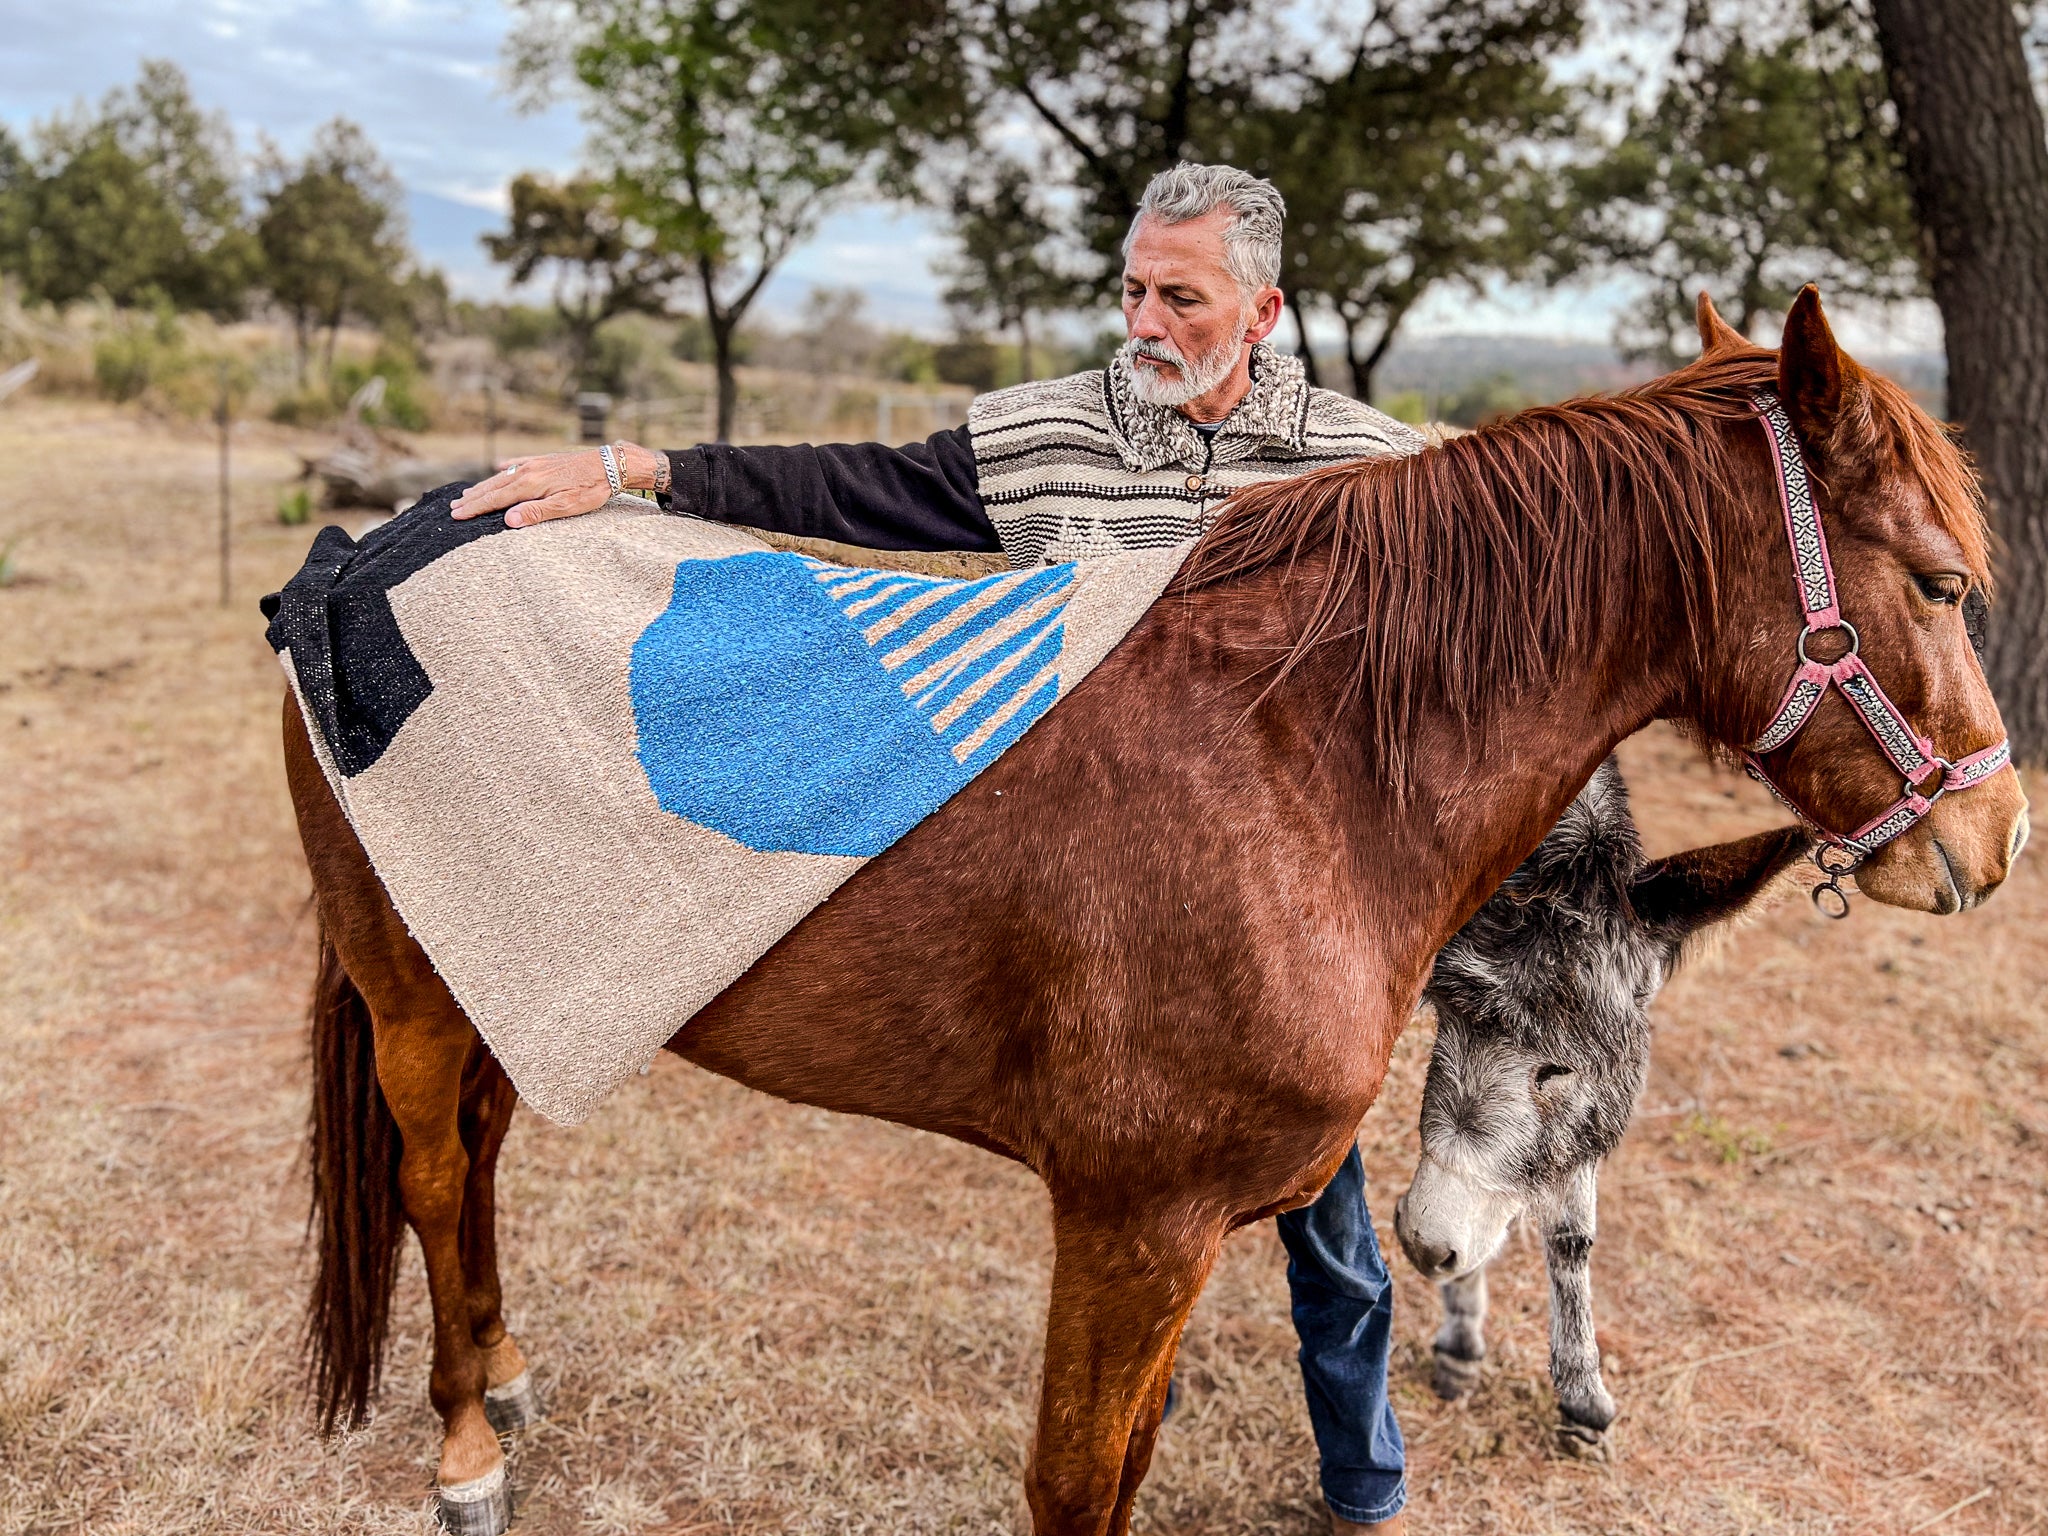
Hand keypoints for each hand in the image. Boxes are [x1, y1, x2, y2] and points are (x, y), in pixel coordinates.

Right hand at [450, 443, 660, 527]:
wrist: (610, 465)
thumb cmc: (590, 489)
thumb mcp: (566, 506)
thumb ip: (536, 513)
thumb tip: (507, 520)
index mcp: (530, 484)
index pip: (495, 500)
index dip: (475, 509)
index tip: (457, 516)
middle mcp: (527, 471)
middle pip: (493, 488)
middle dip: (472, 499)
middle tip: (453, 508)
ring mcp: (535, 463)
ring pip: (502, 476)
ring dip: (484, 486)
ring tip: (467, 494)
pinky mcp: (545, 460)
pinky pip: (518, 463)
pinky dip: (505, 467)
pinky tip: (498, 467)